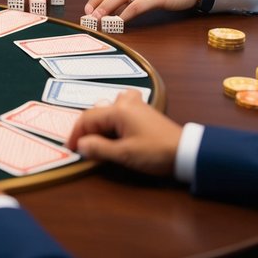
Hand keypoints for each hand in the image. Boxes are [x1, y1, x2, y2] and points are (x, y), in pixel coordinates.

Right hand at [66, 90, 181, 176]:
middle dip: (87, 130)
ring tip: (98, 138)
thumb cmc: (156, 152)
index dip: (76, 134)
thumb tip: (80, 145)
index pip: (87, 119)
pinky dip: (112, 117)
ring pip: (108, 108)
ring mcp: (135, 104)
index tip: (71, 148)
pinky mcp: (143, 111)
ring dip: (100, 122)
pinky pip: (120, 107)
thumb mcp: (125, 154)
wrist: (186, 151)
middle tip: (84, 148)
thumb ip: (99, 149)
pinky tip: (115, 129)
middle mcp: (125, 102)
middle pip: (96, 113)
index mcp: (118, 110)